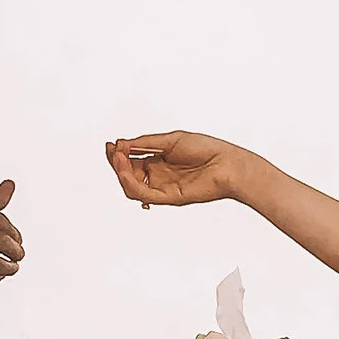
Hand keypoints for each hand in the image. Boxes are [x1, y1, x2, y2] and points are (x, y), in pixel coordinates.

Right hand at [106, 131, 248, 209]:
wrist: (227, 164)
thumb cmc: (206, 149)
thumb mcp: (170, 140)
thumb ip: (145, 143)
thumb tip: (121, 144)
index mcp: (158, 160)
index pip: (131, 159)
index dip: (119, 153)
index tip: (111, 144)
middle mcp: (158, 175)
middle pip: (128, 173)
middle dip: (116, 162)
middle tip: (112, 151)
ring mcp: (162, 187)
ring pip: (132, 186)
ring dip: (120, 173)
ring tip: (118, 159)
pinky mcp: (169, 197)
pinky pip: (144, 194)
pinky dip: (131, 183)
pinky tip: (125, 171)